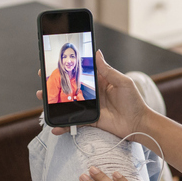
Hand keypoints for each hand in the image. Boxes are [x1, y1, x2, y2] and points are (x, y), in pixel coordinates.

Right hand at [36, 50, 150, 138]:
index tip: (53, 64)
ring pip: (68, 104)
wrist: (139, 124)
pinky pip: (74, 122)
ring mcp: (90, 108)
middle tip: (42, 81)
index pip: (81, 73)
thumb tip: (97, 53)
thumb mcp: (123, 82)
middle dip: (55, 85)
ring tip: (43, 100)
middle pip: (70, 88)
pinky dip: (64, 126)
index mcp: (100, 82)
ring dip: (54, 104)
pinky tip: (55, 127)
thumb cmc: (135, 101)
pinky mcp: (90, 120)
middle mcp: (93, 94)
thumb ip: (108, 70)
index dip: (68, 69)